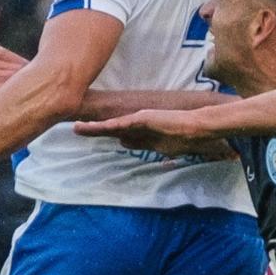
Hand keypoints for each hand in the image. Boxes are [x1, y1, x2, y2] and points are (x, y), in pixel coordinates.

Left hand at [76, 111, 226, 157]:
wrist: (199, 126)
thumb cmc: (192, 137)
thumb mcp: (174, 148)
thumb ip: (165, 149)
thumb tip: (156, 156)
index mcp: (147, 134)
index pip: (124, 136)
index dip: (109, 136)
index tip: (95, 135)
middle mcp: (141, 126)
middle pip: (113, 129)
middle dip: (95, 130)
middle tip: (77, 129)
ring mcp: (141, 121)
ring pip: (111, 126)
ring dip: (94, 128)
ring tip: (75, 128)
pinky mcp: (142, 118)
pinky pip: (118, 124)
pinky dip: (104, 127)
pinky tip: (91, 128)